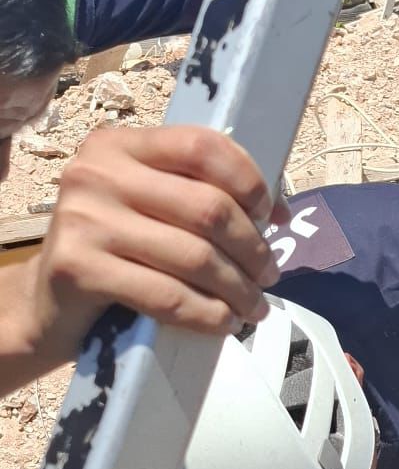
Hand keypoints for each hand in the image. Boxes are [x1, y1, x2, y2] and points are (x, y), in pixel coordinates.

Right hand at [25, 126, 280, 365]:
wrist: (49, 302)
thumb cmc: (118, 249)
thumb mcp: (154, 207)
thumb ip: (206, 195)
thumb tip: (279, 212)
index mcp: (120, 146)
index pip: (202, 146)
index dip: (249, 181)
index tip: (269, 217)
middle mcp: (97, 173)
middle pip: (208, 208)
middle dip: (253, 249)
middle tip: (270, 276)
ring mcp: (84, 220)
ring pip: (195, 257)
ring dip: (239, 289)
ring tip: (255, 306)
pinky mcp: (79, 270)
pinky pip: (167, 296)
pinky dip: (208, 314)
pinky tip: (226, 323)